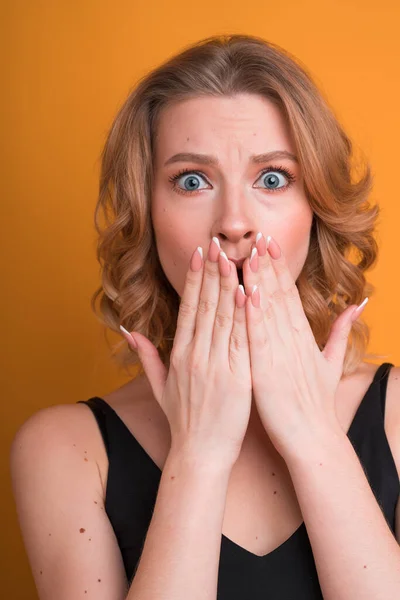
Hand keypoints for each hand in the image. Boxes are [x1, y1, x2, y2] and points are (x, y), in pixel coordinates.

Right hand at [120, 237, 251, 469]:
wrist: (200, 455)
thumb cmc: (183, 421)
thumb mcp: (158, 387)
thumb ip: (146, 356)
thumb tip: (130, 330)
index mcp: (179, 355)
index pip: (188, 308)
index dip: (194, 279)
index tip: (199, 254)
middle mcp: (196, 356)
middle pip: (205, 306)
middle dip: (212, 272)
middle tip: (217, 243)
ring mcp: (216, 366)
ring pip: (223, 318)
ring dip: (229, 285)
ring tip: (234, 257)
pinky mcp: (237, 378)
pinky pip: (241, 341)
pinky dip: (245, 316)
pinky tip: (248, 292)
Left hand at [241, 233, 367, 459]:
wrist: (313, 439)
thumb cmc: (318, 405)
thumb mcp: (333, 365)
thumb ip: (342, 333)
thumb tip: (358, 306)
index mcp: (303, 338)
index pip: (289, 295)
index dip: (279, 268)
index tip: (269, 244)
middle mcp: (293, 342)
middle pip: (279, 297)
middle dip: (269, 265)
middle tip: (259, 236)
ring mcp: (281, 355)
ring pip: (269, 311)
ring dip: (259, 281)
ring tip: (250, 254)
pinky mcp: (267, 372)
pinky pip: (259, 338)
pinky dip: (254, 315)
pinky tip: (247, 293)